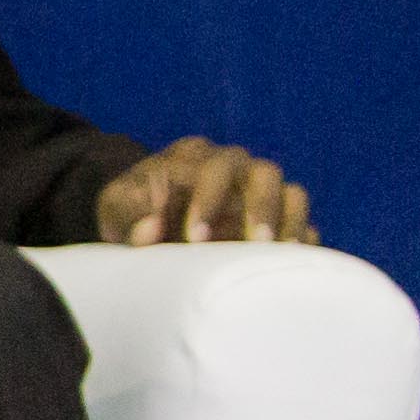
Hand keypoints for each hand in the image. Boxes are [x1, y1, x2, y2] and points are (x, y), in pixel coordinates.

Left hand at [94, 136, 313, 246]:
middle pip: (265, 173)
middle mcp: (236, 167)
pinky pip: (303, 224)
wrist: (147, 222)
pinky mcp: (279, 219)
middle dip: (261, 208)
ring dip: (288, 223)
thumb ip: (127, 215)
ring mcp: (261, 192)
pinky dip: (300, 241)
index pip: (213, 168)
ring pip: (292, 194)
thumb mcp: (116, 209)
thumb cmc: (131, 211)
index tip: (195, 238)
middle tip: (254, 242)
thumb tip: (148, 231)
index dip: (209, 201)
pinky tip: (289, 263)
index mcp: (195, 156)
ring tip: (275, 255)